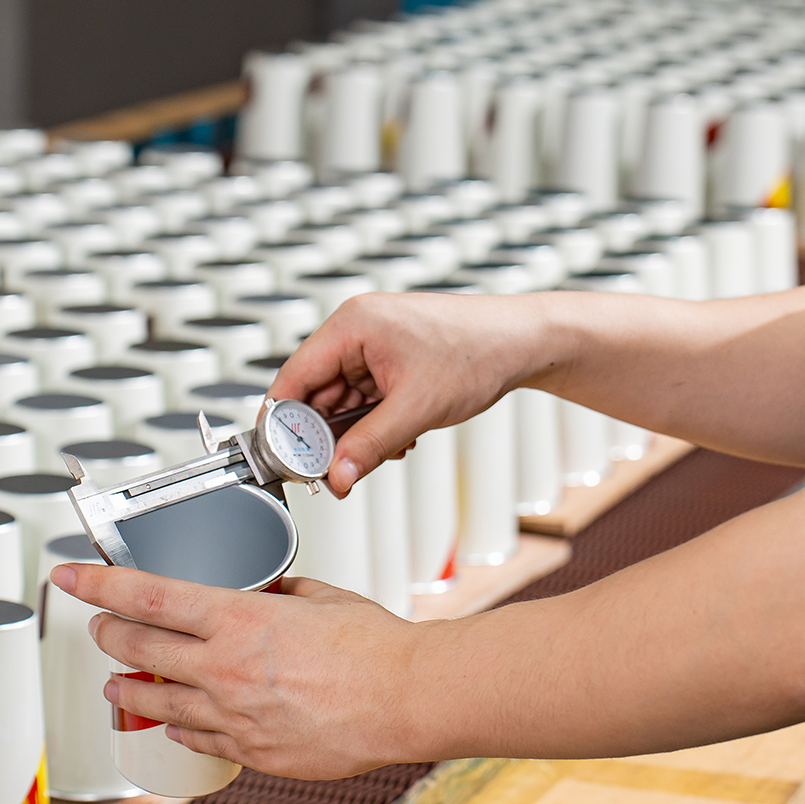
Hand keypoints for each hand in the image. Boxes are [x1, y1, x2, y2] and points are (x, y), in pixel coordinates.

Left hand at [54, 563, 424, 779]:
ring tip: (114, 681)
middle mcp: (226, 667)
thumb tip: (264, 592)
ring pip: (156, 701)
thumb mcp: (322, 598)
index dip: (98, 586)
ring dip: (127, 687)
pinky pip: (197, 738)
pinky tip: (173, 722)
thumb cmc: (375, 646)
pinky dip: (179, 726)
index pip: (146, 598)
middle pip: (138, 649)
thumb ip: (280, 594)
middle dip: (106, 634)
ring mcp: (234, 714)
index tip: (70, 578)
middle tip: (97, 627)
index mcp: (240, 619)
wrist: (407, 699)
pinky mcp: (252, 751)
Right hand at [271, 290, 551, 495]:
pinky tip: (404, 434)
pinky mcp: (391, 360)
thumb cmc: (478, 353)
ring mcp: (374, 345)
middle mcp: (357, 330)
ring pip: (343, 402)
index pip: (294, 377)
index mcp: (352, 325)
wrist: (523, 342)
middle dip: (330, 435)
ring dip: (360, 433)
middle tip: (339, 471)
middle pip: (316, 394)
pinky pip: (366, 400)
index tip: (280, 461)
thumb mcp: (416, 409)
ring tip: (394, 443)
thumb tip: (335, 478)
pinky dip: (378, 423)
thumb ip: (369, 446)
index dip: (281, 423)